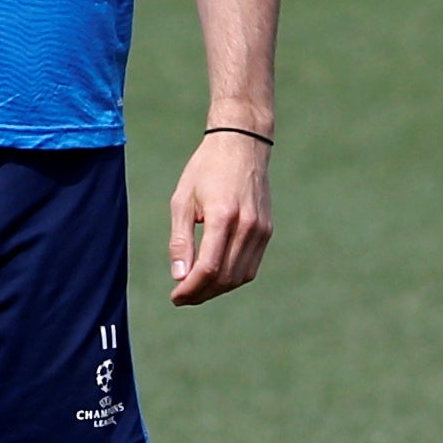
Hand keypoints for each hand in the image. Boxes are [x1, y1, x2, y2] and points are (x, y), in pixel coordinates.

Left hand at [168, 130, 272, 303]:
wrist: (242, 145)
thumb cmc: (206, 169)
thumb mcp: (182, 200)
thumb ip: (180, 240)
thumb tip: (178, 276)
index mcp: (224, 216)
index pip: (208, 267)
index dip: (191, 288)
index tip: (175, 297)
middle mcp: (248, 226)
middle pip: (225, 277)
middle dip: (201, 293)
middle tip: (180, 297)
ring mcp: (262, 230)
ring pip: (240, 276)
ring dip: (216, 290)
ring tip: (195, 290)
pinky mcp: (267, 231)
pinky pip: (250, 266)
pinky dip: (232, 278)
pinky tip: (214, 278)